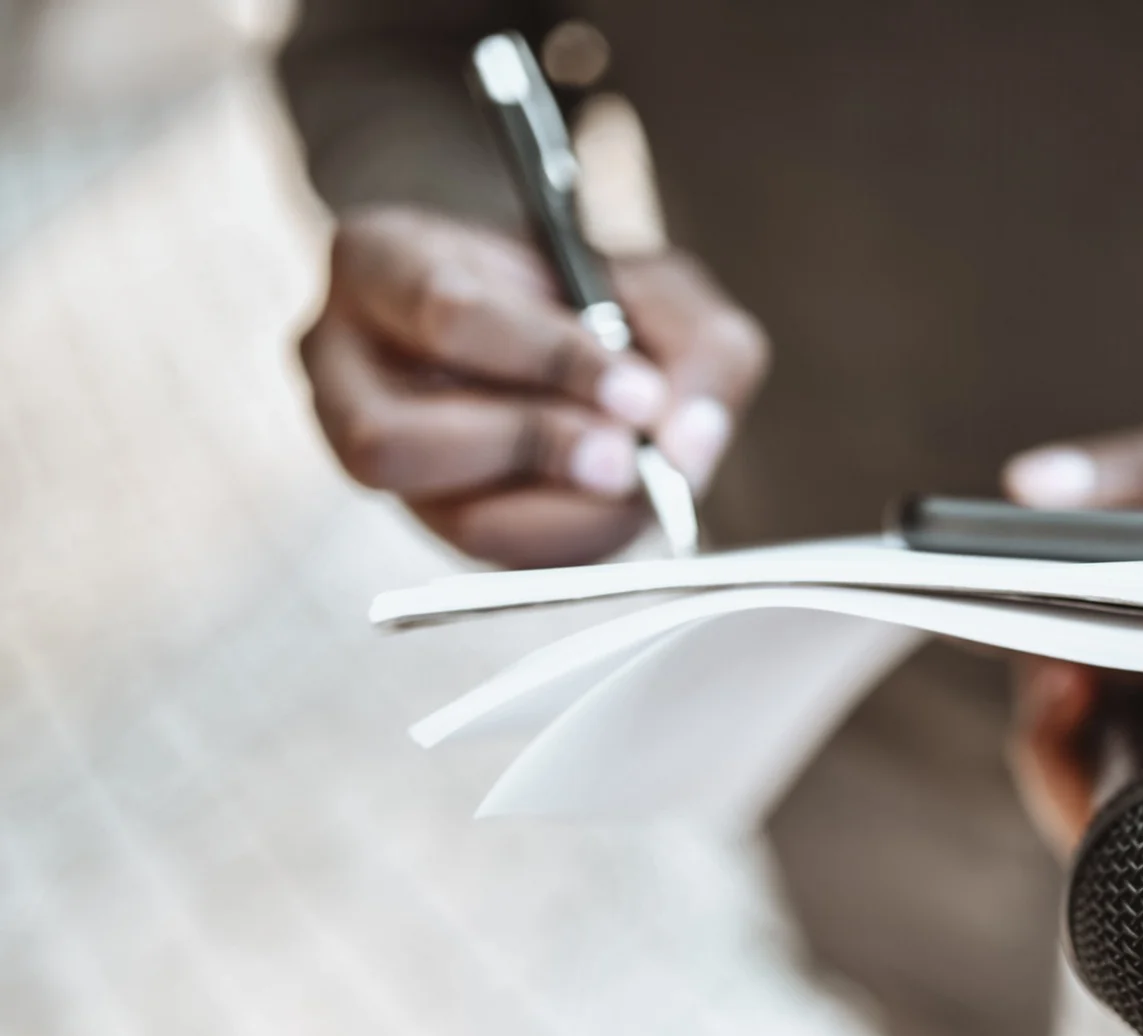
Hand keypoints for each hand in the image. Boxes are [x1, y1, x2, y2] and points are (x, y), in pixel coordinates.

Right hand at [299, 206, 768, 566]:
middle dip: (532, 451)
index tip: (641, 392)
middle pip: (395, 439)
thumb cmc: (592, 294)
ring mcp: (369, 456)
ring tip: (630, 478)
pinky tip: (618, 506)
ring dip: (554, 510)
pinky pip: (491, 560)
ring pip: (437, 515)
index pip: (443, 311)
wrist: (556, 322)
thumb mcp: (660, 287)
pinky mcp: (429, 521)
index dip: (548, 360)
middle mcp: (340, 365)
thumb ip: (696, 347)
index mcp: (377, 263)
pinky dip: (571, 540)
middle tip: (628, 456)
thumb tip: (687, 446)